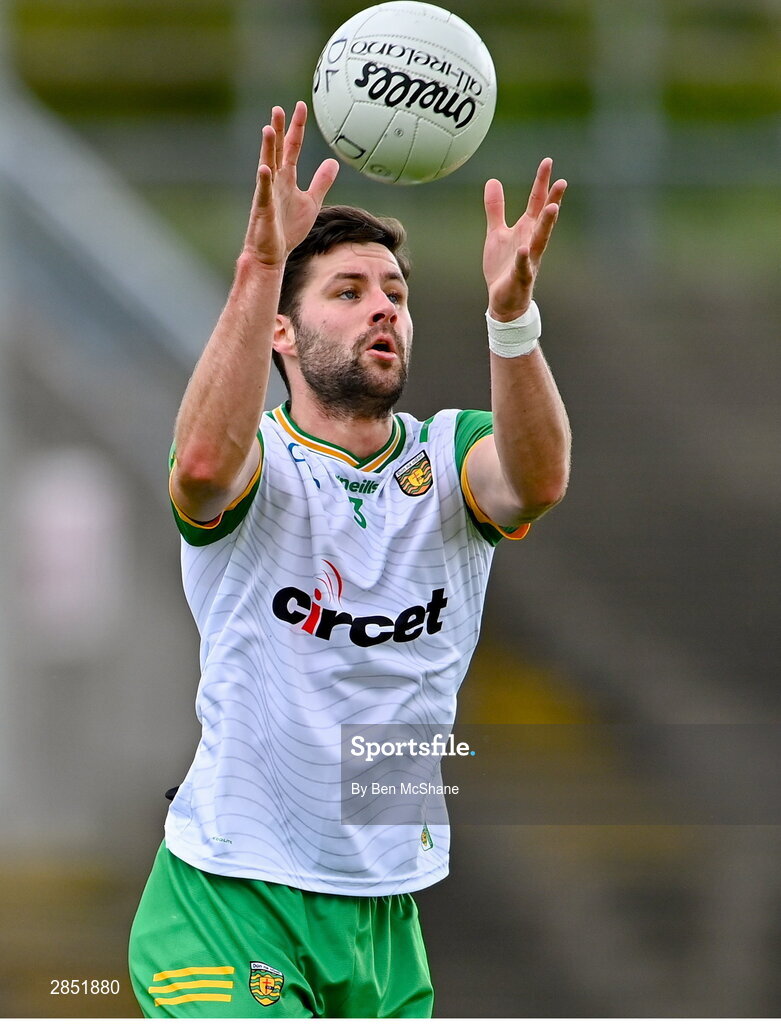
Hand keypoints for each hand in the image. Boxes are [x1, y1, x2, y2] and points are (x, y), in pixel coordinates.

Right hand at [242, 101, 338, 267]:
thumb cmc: (289, 228)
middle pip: (277, 150)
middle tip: (280, 108)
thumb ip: (321, 182)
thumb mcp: (312, 202)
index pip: (292, 147)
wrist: (273, 253)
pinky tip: (264, 168)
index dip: (297, 127)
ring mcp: (267, 193)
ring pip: (267, 165)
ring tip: (268, 129)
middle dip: (278, 130)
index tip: (301, 105)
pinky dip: (264, 181)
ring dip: (267, 148)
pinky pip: (264, 193)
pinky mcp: (263, 209)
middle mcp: (275, 180)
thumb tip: (333, 162)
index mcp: (286, 177)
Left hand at [483, 158, 566, 320]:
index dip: (542, 182)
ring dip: (547, 225)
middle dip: (552, 200)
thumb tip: (493, 180)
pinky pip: (523, 266)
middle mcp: (532, 242)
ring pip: (540, 240)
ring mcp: (529, 259)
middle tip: (562, 181)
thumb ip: (496, 209)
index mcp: (526, 230)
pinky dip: (524, 258)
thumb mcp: (496, 233)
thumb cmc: (504, 266)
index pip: (536, 202)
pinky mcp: (521, 277)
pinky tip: (523, 249)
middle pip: (544, 218)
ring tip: (552, 208)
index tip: (548, 161)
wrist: (503, 300)